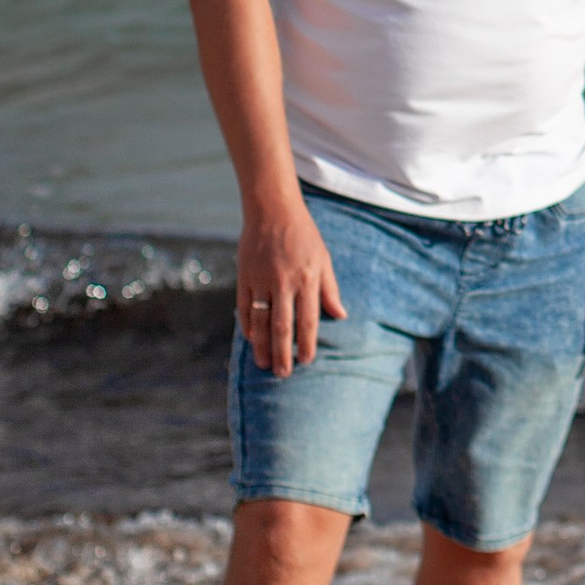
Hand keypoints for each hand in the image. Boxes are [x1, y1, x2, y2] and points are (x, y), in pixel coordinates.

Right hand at [233, 198, 343, 375]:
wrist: (272, 210)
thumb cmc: (304, 235)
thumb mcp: (323, 259)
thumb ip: (330, 289)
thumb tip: (340, 316)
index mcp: (307, 279)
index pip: (308, 319)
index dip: (307, 343)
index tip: (306, 361)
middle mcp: (284, 282)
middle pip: (282, 326)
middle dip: (283, 353)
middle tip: (283, 374)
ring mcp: (261, 280)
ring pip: (260, 321)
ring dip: (262, 346)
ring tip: (265, 364)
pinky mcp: (245, 277)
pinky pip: (244, 308)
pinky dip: (247, 326)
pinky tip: (252, 340)